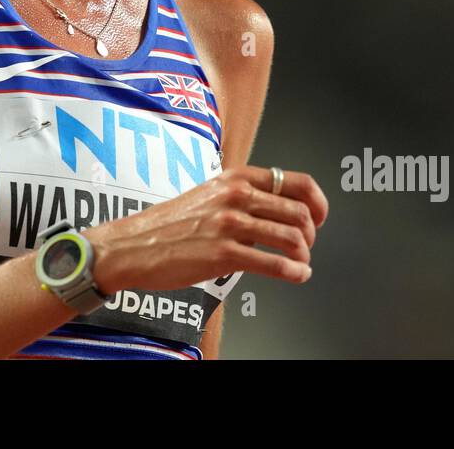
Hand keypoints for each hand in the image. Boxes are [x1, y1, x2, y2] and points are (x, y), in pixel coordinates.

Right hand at [85, 165, 327, 293]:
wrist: (133, 245)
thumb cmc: (169, 223)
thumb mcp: (209, 193)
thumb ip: (242, 197)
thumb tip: (277, 210)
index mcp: (235, 178)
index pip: (295, 181)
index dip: (318, 201)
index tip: (320, 216)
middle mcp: (236, 196)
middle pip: (299, 212)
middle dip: (311, 234)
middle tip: (306, 245)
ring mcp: (230, 224)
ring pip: (292, 237)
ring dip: (304, 254)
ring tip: (300, 263)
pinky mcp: (223, 254)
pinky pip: (274, 264)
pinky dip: (294, 272)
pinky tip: (297, 275)